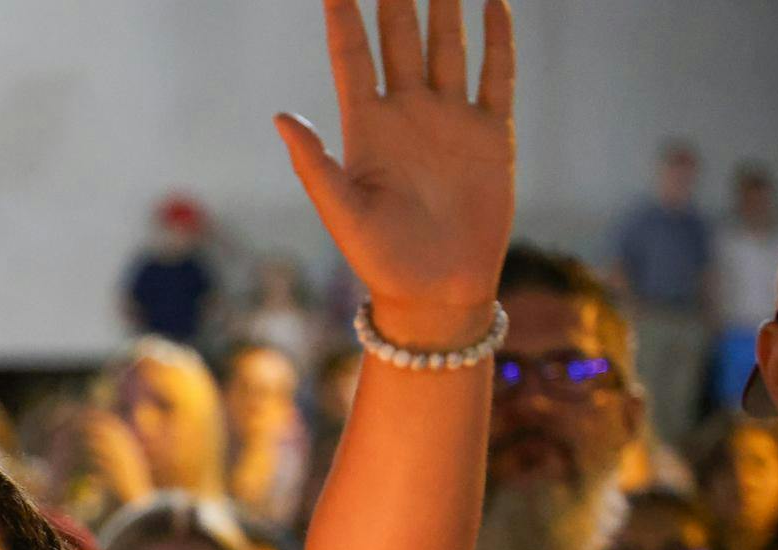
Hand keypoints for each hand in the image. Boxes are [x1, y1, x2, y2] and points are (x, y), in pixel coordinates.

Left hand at [277, 0, 515, 344]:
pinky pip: (495, 75)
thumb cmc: (381, 262)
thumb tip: (281, 117)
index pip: (353, 55)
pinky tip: (492, 3)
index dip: (344, 14)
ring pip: (447, 44)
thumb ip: (315, 164)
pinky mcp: (490, 135)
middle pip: (401, 36)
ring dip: (446, 4)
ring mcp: (450, 119)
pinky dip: (496, 39)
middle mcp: (407, 113)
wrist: (437, 293)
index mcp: (366, 128)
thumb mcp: (342, 213)